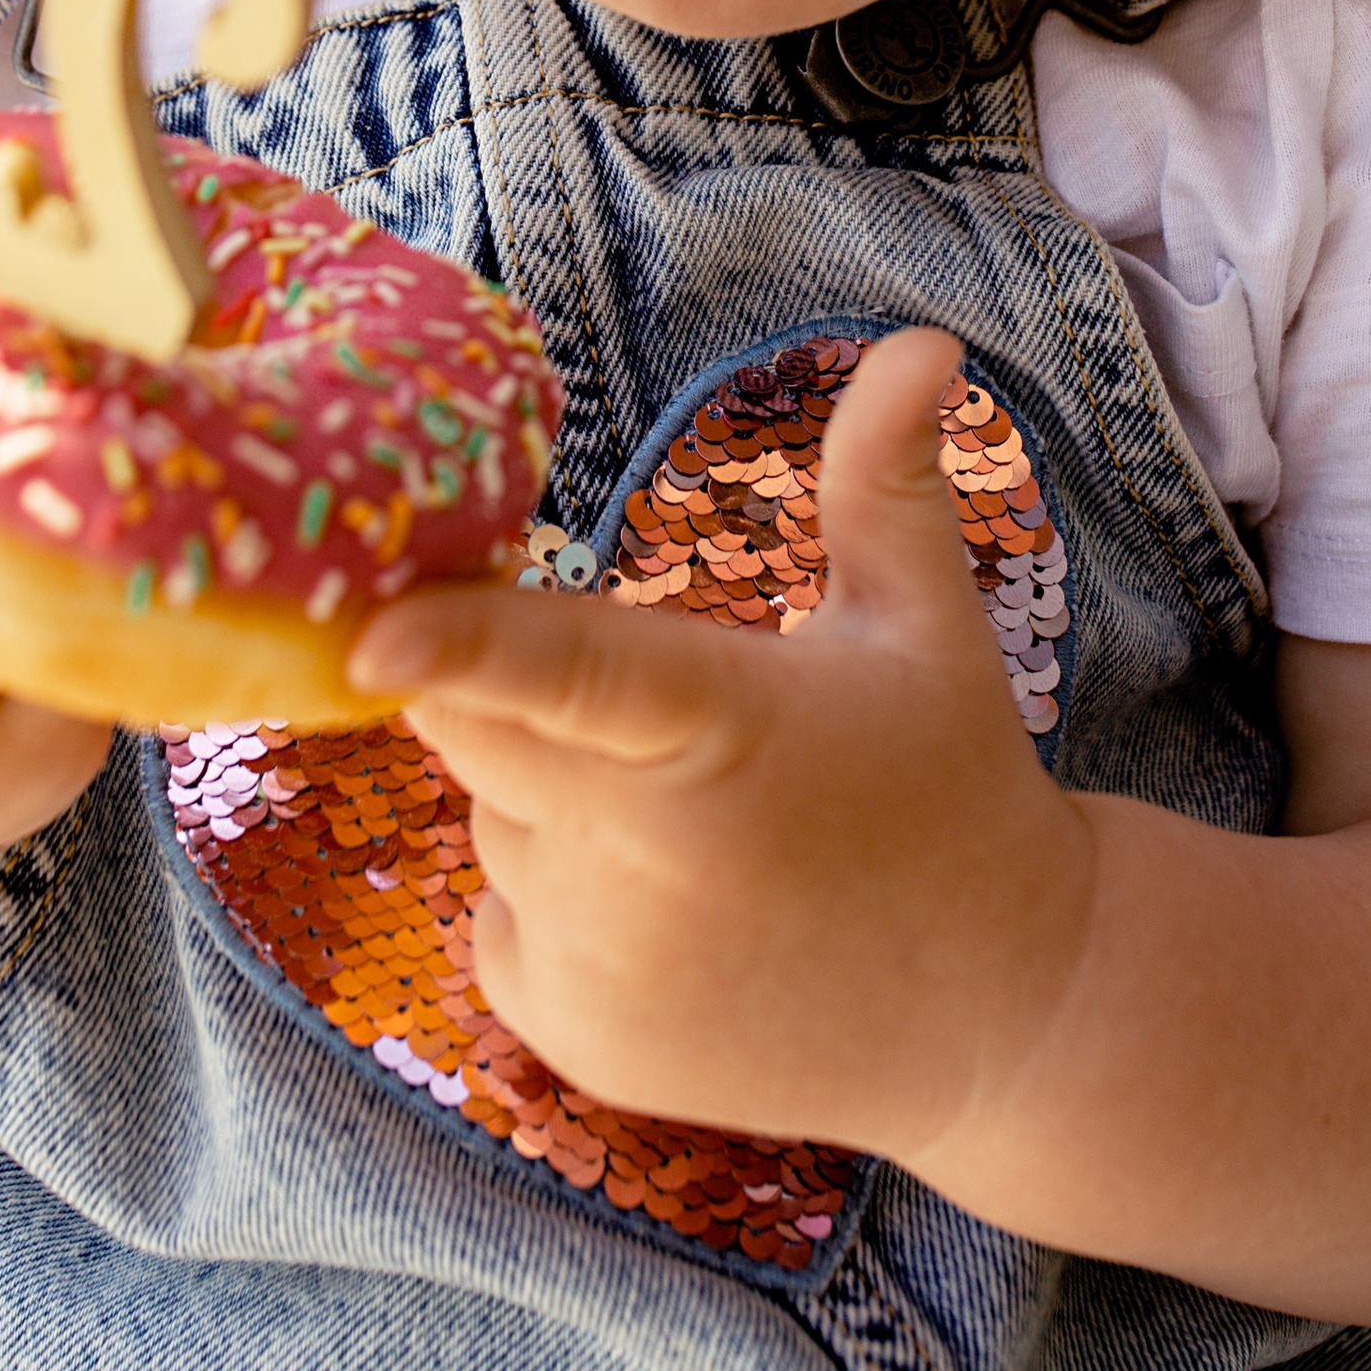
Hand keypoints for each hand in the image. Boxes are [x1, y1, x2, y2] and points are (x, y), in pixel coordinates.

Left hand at [348, 329, 1089, 1162]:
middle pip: (471, 725)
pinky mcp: (570, 1033)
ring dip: (549, 793)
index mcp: (729, 728)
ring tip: (698, 825)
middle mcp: (649, 857)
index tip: (368, 629)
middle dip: (492, 679)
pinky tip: (677, 908)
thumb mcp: (925, 624)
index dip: (464, 643)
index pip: (574, 672)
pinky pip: (499, 914)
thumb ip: (886, 479)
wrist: (1002, 1017)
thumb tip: (923, 337)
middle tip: (624, 692)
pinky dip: (554, 893)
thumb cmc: (951, 784)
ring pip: (490, 817)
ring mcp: (603, 960)